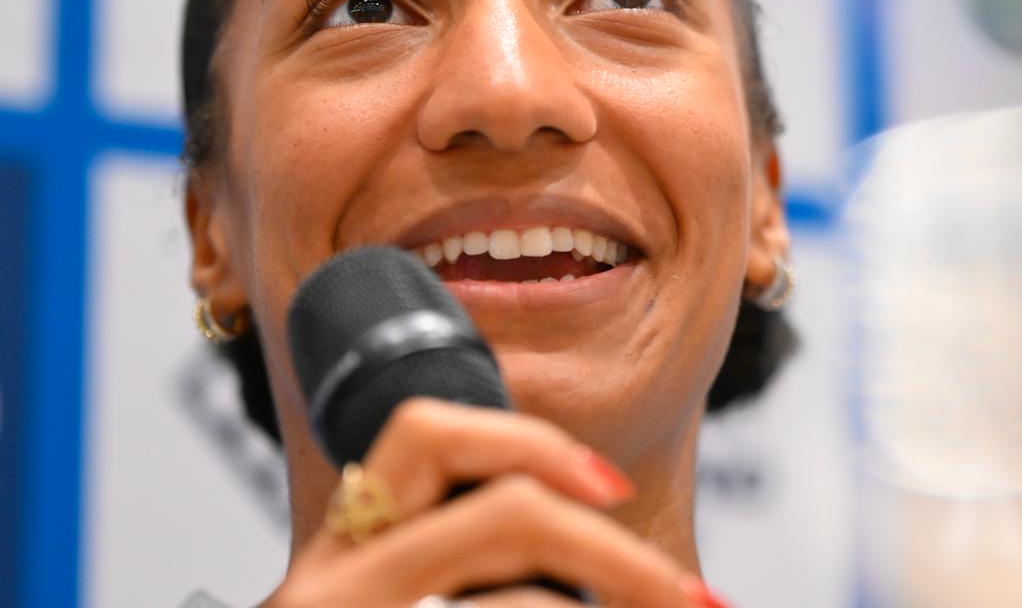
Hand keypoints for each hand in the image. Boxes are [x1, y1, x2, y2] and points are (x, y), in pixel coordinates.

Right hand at [261, 398, 724, 607]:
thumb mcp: (391, 605)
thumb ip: (468, 571)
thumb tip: (614, 563)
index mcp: (341, 557)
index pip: (425, 434)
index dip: (533, 442)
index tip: (614, 485)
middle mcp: (328, 590)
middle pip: (504, 512)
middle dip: (618, 550)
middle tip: (690, 599)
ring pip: (521, 606)